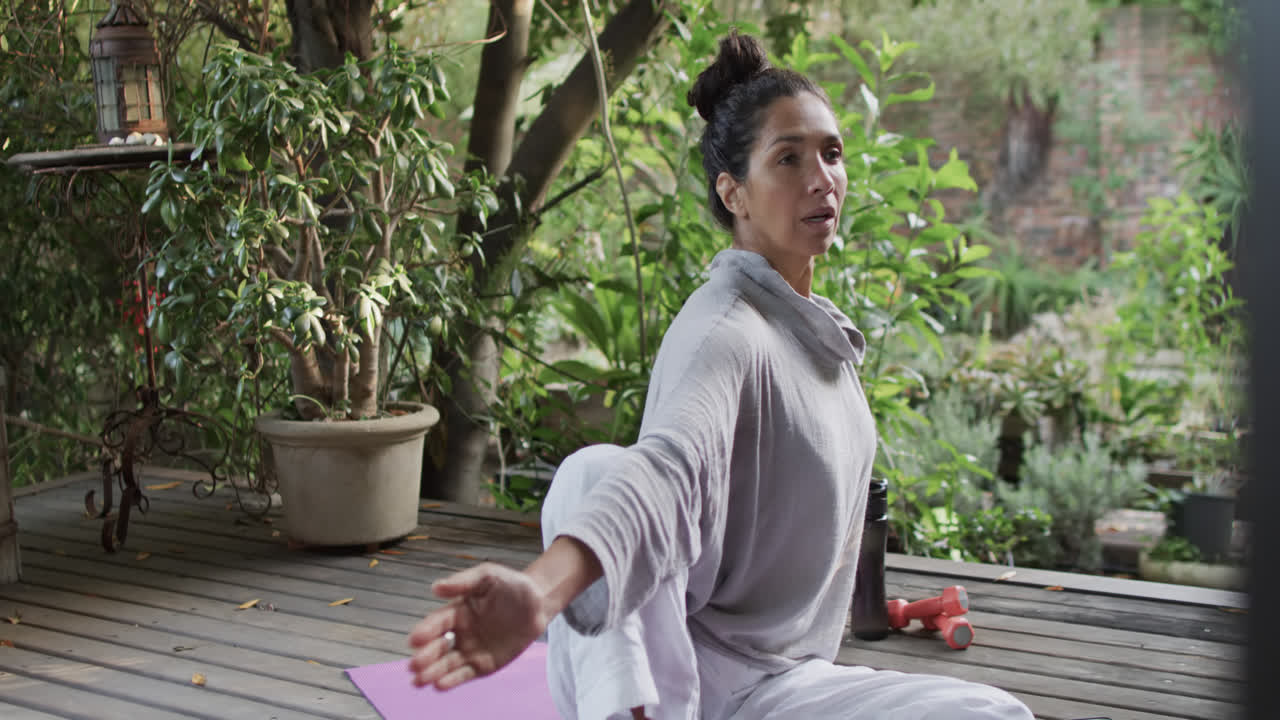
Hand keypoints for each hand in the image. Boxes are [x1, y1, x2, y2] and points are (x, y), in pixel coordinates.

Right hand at [407, 562, 548, 690]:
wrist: (538, 604)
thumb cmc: (511, 585)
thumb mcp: (488, 576)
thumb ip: (464, 581)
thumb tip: (435, 587)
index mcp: (456, 611)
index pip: (436, 623)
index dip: (425, 631)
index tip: (415, 639)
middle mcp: (459, 633)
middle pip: (437, 647)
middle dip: (425, 657)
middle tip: (414, 665)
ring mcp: (470, 650)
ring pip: (446, 664)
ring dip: (432, 673)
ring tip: (419, 681)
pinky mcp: (483, 665)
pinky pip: (465, 674)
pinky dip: (452, 681)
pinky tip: (440, 685)